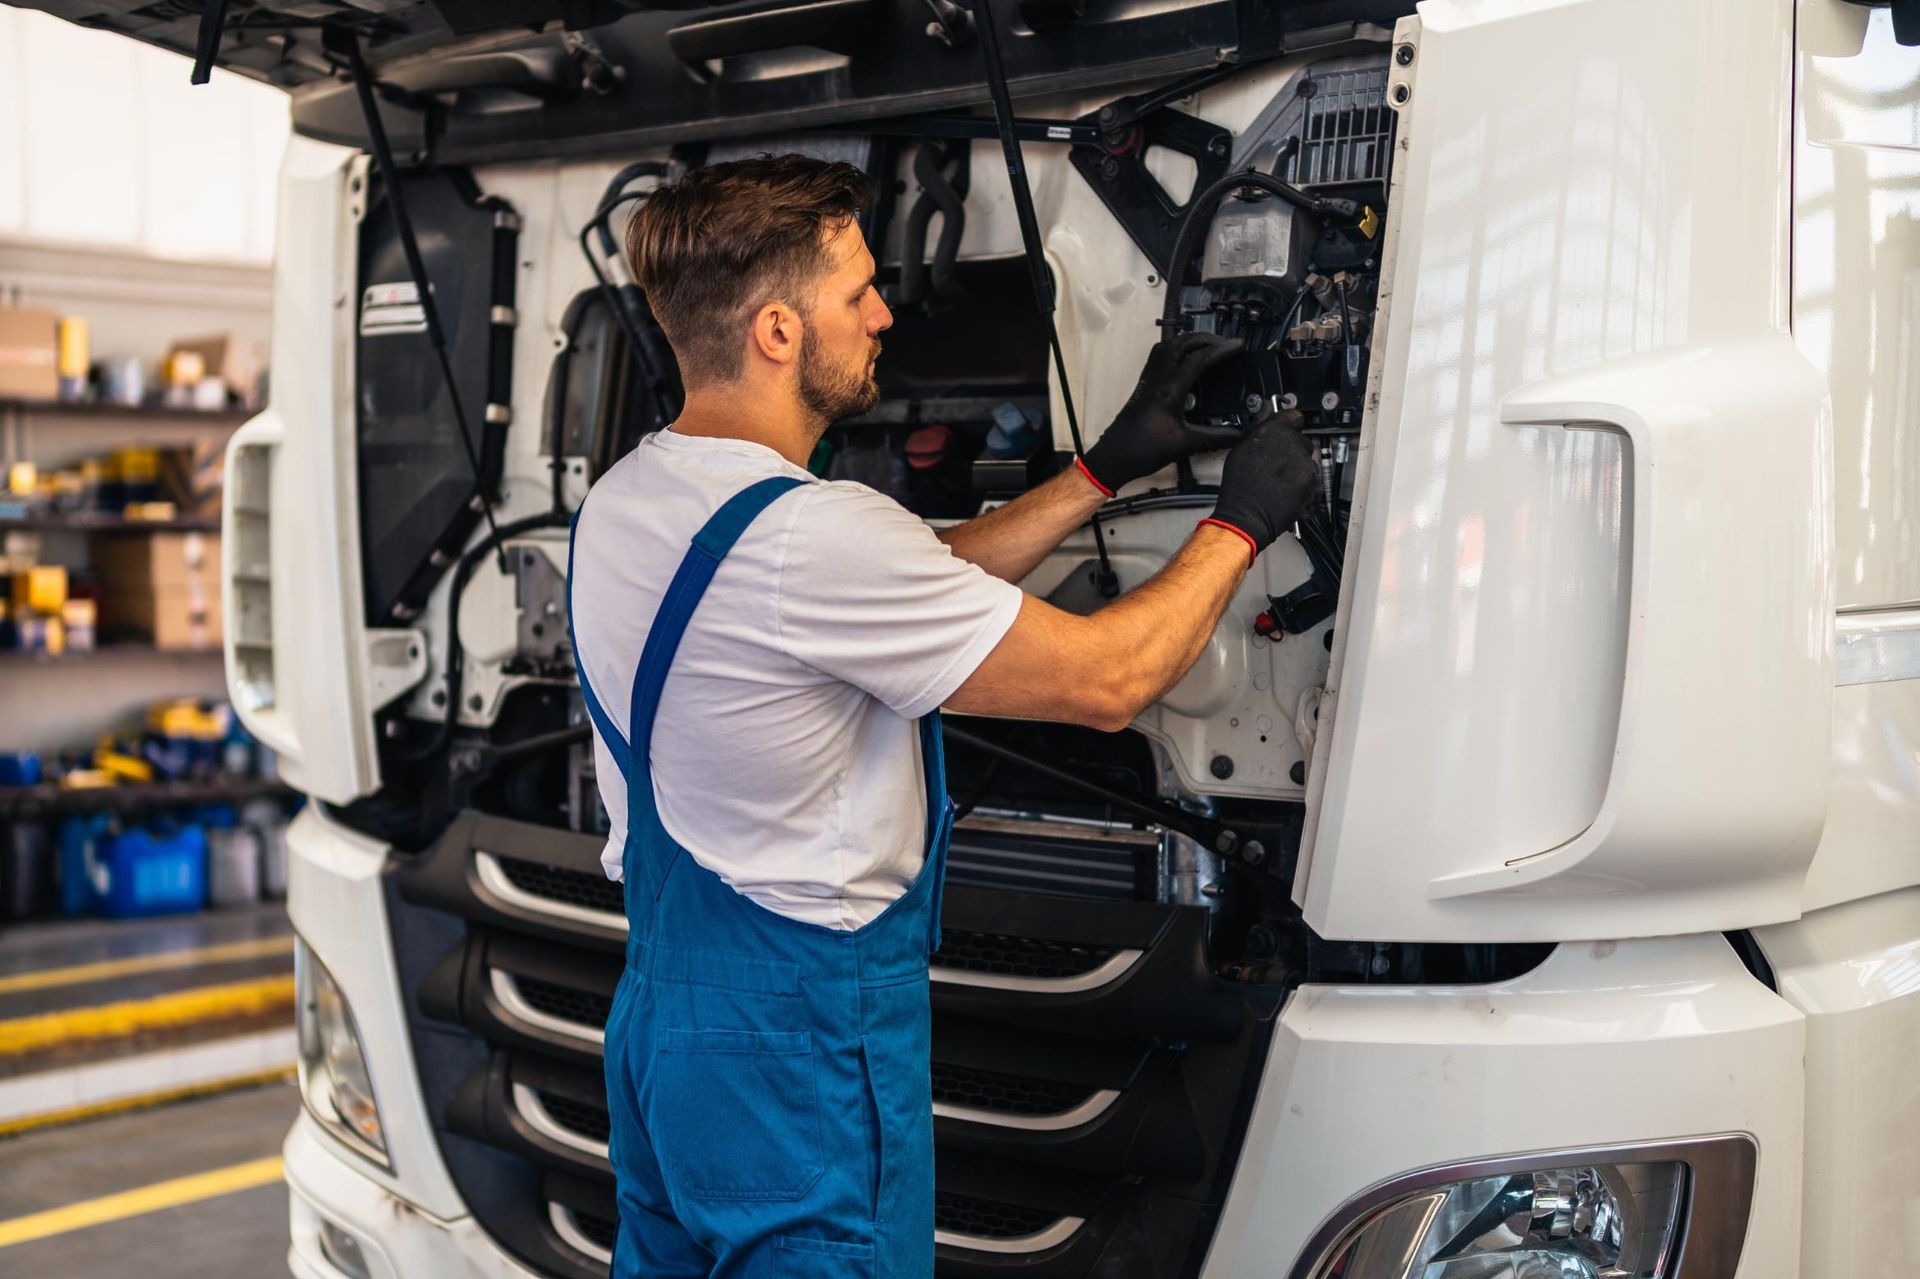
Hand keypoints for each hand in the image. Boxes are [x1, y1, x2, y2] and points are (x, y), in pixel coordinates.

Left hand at [1077, 333, 1245, 494]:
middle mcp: (1157, 379)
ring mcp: (1148, 380)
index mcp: (1169, 390)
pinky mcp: (1144, 385)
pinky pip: (1158, 357)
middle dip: (1206, 338)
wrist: (1115, 456)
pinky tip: (1184, 361)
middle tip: (1224, 344)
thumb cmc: (1143, 449)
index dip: (1222, 349)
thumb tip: (1237, 435)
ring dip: (1188, 340)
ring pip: (1167, 346)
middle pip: (1182, 343)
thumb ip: (1214, 438)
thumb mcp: (1184, 445)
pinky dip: (1175, 350)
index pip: (1199, 359)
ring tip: (1206, 346)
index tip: (1238, 346)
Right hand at [1202, 411, 1318, 560]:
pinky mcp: (1312, 480)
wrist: (1247, 518)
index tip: (1287, 429)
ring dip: (1298, 467)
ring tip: (1280, 481)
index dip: (1289, 424)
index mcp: (1270, 432)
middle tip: (1276, 465)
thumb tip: (1267, 410)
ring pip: (1307, 459)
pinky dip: (1305, 483)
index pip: (1293, 416)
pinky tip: (1288, 490)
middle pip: (1301, 439)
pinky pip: (1313, 476)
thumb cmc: (1239, 488)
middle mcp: (1289, 443)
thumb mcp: (1240, 450)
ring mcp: (1303, 463)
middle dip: (1292, 450)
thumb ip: (1258, 426)